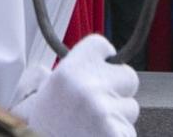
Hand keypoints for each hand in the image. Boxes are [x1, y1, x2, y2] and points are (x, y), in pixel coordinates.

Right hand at [11, 35, 138, 136]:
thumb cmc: (43, 130)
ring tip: (96, 126)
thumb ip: (65, 74)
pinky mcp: (116, 132)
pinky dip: (119, 134)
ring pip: (131, 106)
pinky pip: (129, 129)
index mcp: (67, 73)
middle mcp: (86, 87)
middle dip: (119, 89)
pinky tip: (100, 136)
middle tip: (100, 104)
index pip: (101, 45)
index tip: (102, 68)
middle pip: (127, 75)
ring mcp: (103, 111)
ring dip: (119, 116)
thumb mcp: (41, 95)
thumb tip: (84, 65)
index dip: (105, 59)